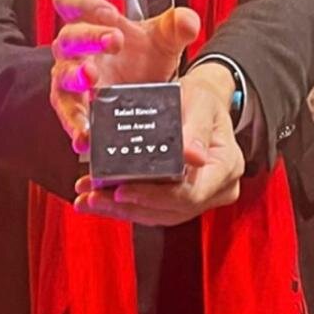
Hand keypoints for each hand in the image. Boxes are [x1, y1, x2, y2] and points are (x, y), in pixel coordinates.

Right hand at [50, 0, 199, 153]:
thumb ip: (177, 27)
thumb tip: (189, 21)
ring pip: (64, 76)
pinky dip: (75, 125)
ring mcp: (70, 79)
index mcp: (90, 22)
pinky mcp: (74, 108)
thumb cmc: (145, 55)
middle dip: (90, 38)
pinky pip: (68, 115)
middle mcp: (74, 49)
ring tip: (92, 81)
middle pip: (69, 37)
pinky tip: (86, 134)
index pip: (71, 1)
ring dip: (76, 77)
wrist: (149, 88)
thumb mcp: (165, 38)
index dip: (84, 2)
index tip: (110, 12)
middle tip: (115, 42)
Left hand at [73, 63, 243, 225]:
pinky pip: (154, 209)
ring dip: (121, 210)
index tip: (121, 190)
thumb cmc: (203, 98)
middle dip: (128, 206)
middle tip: (92, 198)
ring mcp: (201, 197)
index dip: (153, 196)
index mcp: (225, 167)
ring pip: (159, 214)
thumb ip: (196, 127)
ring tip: (88, 200)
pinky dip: (126, 206)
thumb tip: (193, 156)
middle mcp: (217, 190)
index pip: (189, 194)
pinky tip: (99, 200)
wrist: (204, 102)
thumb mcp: (201, 102)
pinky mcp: (183, 199)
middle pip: (170, 210)